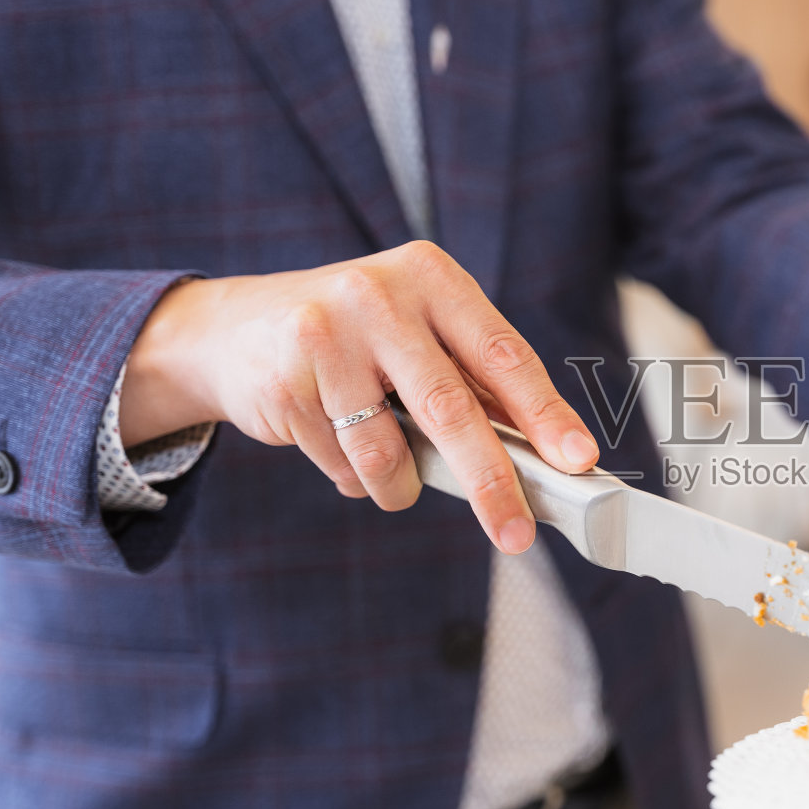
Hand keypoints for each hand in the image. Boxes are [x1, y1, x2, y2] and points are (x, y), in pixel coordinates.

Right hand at [119, 241, 598, 553]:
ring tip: (391, 470)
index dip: (545, 414)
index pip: (504, 355)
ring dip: (400, 485)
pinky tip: (335, 442)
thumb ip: (476, 382)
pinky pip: (343, 465)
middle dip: (491, 482)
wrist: (231, 330)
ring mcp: (326, 336)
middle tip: (516, 532)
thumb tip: (547, 455)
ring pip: (390, 453)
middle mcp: (380, 295)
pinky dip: (354, 477)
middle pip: (452, 409)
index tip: (578, 460)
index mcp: (432, 277)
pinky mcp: (286, 381)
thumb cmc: (356, 339)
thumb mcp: (419, 335)